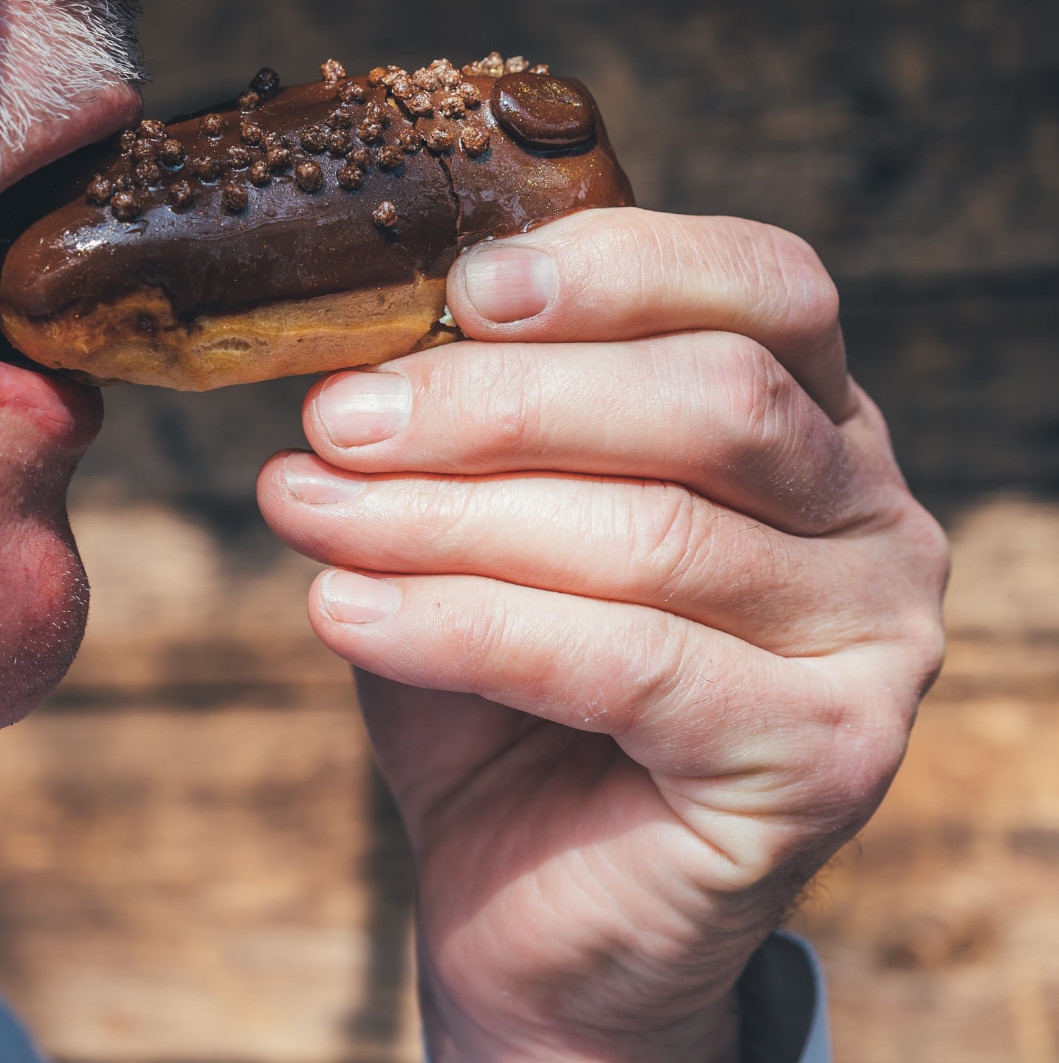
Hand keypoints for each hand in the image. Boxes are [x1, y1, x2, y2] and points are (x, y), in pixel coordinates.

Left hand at [257, 209, 948, 1061]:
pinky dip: (462, 626)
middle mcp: (871, 517)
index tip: (456, 290)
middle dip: (496, 402)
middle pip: (710, 400)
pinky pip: (626, 661)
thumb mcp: (476, 531)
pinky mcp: (828, 757)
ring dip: (448, 515)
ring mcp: (871, 641)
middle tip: (334, 420)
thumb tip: (347, 362)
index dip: (614, 268)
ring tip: (306, 509)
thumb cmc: (504, 695)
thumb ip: (451, 439)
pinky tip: (342, 611)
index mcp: (810, 423)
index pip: (761, 286)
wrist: (535, 910)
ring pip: (654, 533)